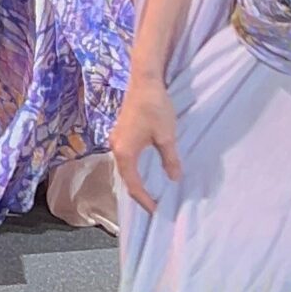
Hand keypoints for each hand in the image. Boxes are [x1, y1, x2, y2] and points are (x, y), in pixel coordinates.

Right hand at [110, 70, 181, 213]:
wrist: (144, 81)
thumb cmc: (155, 108)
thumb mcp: (166, 136)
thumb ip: (170, 160)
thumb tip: (174, 179)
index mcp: (125, 153)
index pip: (133, 185)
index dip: (145, 200)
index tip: (156, 211)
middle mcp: (116, 148)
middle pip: (126, 178)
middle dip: (138, 193)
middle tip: (153, 205)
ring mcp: (116, 140)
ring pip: (125, 168)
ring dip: (136, 180)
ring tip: (150, 191)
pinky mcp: (120, 133)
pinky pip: (126, 158)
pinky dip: (135, 168)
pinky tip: (145, 170)